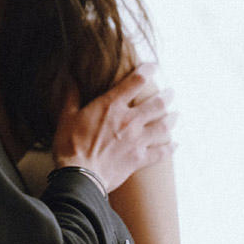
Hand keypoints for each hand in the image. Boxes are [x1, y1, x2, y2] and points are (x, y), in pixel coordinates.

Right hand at [52, 63, 176, 193]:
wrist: (80, 176)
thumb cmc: (70, 145)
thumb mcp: (67, 116)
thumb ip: (71, 96)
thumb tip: (69, 77)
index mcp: (111, 106)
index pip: (136, 81)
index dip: (147, 70)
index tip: (153, 66)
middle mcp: (129, 120)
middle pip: (157, 104)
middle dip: (166, 96)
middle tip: (171, 92)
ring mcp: (137, 140)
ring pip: (163, 126)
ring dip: (172, 119)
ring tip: (176, 114)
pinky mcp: (139, 159)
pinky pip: (161, 152)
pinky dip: (170, 148)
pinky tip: (175, 144)